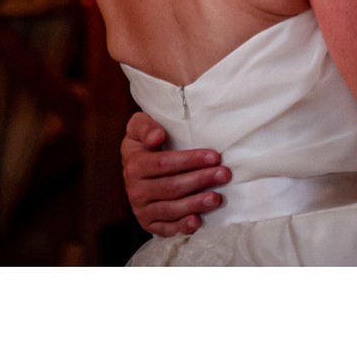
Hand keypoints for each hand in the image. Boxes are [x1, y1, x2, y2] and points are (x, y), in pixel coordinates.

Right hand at [121, 111, 230, 237]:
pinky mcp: (149, 223)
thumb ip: (145, 127)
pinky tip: (197, 222)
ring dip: (195, 204)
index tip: (214, 156)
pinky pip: (165, 229)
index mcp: (135, 165)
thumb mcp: (138, 126)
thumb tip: (157, 136)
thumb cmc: (144, 143)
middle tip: (224, 175)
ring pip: (171, 209)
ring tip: (216, 198)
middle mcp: (135, 190)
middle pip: (172, 187)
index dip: (191, 160)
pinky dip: (181, 227)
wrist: (133, 166)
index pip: (165, 163)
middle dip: (200, 180)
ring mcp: (142, 209)